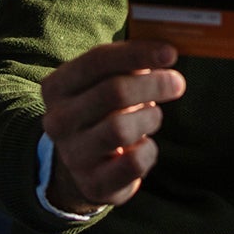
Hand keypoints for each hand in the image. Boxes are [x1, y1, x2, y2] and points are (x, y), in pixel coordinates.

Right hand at [40, 40, 185, 214]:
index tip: (170, 53)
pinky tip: (145, 145)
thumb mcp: (105, 83)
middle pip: (113, 92)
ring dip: (149, 118)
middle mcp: (58, 120)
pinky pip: (134, 162)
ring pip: (121, 128)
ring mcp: (73, 155)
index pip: (97, 61)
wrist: (84, 166)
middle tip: (176, 82)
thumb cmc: (103, 111)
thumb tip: (166, 50)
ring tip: (153, 117)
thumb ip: (128, 64)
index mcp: (57, 87)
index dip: (137, 54)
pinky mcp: (94, 183)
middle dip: (153, 84)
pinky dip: (149, 150)